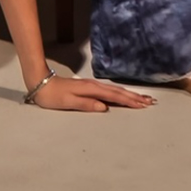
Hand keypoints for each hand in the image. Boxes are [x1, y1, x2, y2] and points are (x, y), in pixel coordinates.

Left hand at [31, 73, 155, 112]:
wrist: (41, 82)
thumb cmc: (52, 95)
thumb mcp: (67, 102)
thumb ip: (85, 104)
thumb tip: (104, 107)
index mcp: (90, 90)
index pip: (114, 96)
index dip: (129, 100)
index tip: (143, 104)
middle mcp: (94, 86)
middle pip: (118, 92)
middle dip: (134, 97)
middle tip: (150, 102)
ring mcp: (92, 86)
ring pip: (114, 90)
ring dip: (129, 94)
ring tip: (142, 99)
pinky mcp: (89, 88)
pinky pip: (109, 91)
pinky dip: (119, 93)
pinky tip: (123, 96)